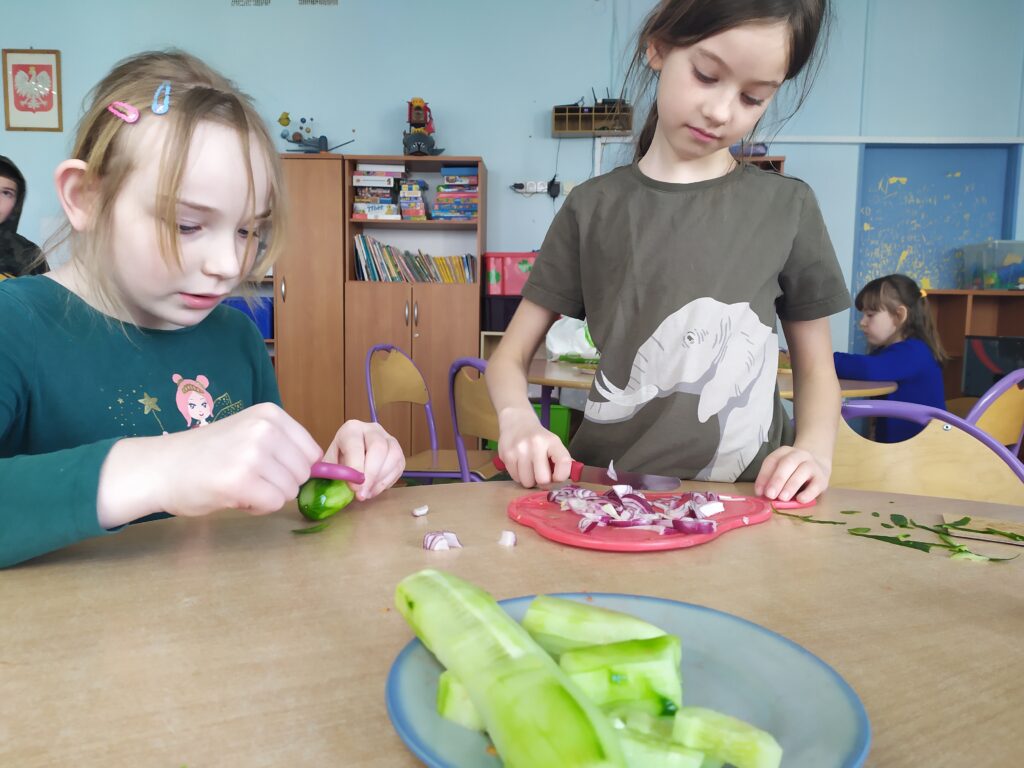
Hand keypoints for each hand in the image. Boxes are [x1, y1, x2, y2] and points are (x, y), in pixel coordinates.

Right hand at [97, 402, 323, 526]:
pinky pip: (273, 504)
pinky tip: (233, 495)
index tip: (267, 468)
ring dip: (267, 495)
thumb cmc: (206, 454)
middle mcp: (265, 429)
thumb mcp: (249, 434)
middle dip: (281, 483)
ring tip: (238, 484)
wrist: (159, 467)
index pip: (311, 452)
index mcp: (271, 414)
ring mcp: (253, 454)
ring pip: (289, 491)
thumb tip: (326, 471)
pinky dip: (257, 507)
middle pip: (304, 473)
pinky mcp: (241, 481)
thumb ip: (283, 446)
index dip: (293, 468)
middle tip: (248, 477)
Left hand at [322, 420, 404, 500]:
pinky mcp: (399, 453)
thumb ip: (331, 472)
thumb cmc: (340, 460)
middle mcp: (372, 429)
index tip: (354, 486)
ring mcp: (389, 439)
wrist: (352, 458)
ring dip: (380, 480)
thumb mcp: (329, 464)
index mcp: (351, 428)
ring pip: (393, 456)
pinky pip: (399, 467)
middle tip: (362, 495)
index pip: (356, 444)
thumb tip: (332, 482)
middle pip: (379, 447)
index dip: (356, 466)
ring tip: (366, 494)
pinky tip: (374, 490)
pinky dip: (387, 483)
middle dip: (371, 475)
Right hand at [496, 405, 572, 487]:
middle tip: (540, 475)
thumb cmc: (538, 437)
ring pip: (527, 482)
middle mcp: (536, 444)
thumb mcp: (553, 443)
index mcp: (552, 441)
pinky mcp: (507, 455)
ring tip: (529, 469)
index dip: (561, 476)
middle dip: (542, 482)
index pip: (564, 463)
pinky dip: (518, 476)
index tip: (556, 477)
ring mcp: (519, 450)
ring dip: (529, 480)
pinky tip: (520, 465)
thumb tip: (574, 476)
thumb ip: (562, 460)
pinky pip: (515, 478)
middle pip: (543, 479)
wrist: (516, 421)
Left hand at [754, 445, 830, 502]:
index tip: (759, 492)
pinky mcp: (822, 478)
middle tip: (770, 495)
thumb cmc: (794, 471)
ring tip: (783, 498)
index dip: (764, 476)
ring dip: (791, 485)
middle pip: (787, 463)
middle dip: (777, 480)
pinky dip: (808, 493)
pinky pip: (816, 485)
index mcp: (784, 452)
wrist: (818, 466)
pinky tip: (800, 500)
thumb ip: (771, 480)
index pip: (772, 460)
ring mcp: (812, 465)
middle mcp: (799, 455)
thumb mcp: (781, 471)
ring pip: (802, 471)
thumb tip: (762, 494)